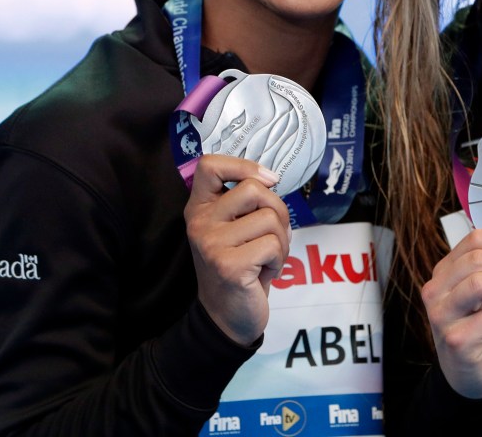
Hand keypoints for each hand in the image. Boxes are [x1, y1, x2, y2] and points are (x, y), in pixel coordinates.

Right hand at [184, 154, 290, 345]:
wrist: (228, 316)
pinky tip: (263, 272)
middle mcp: (200, 223)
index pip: (210, 165)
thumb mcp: (236, 228)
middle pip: (254, 189)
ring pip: (270, 218)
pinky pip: (274, 245)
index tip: (267, 180)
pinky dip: (279, 260)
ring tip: (266, 258)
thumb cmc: (240, 265)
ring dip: (281, 240)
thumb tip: (271, 179)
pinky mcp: (228, 266)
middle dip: (278, 210)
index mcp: (200, 208)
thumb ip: (247, 203)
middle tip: (273, 234)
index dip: (243, 165)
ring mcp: (211, 244)